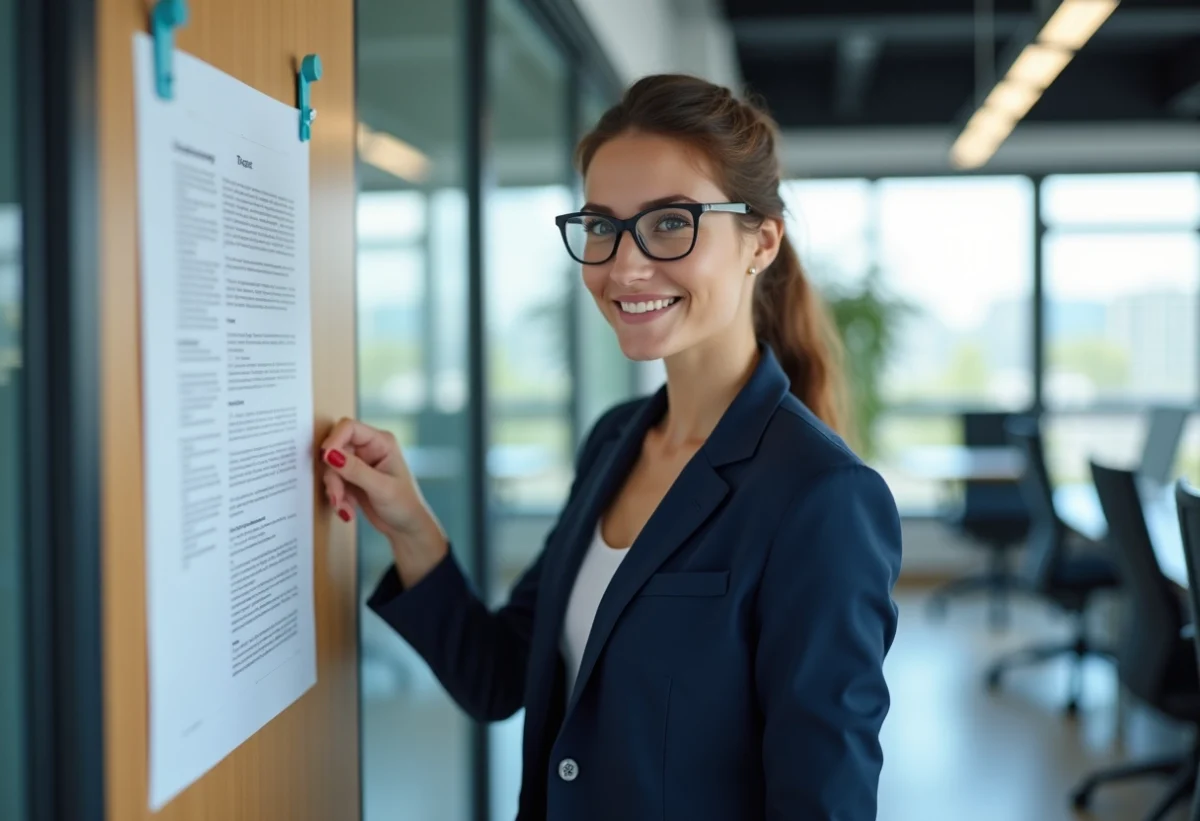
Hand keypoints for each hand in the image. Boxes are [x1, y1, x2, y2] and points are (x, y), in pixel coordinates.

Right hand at [320, 418, 448, 586]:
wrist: (406, 528)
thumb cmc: (404, 505)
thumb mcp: (380, 487)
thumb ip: (355, 470)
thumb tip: (330, 453)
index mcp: (381, 442)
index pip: (349, 427)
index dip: (334, 440)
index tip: (326, 459)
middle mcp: (368, 448)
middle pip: (335, 449)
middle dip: (333, 475)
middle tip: (337, 496)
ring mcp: (359, 463)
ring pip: (331, 468)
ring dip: (334, 490)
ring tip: (345, 509)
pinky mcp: (351, 478)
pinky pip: (333, 482)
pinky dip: (337, 498)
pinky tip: (348, 511)